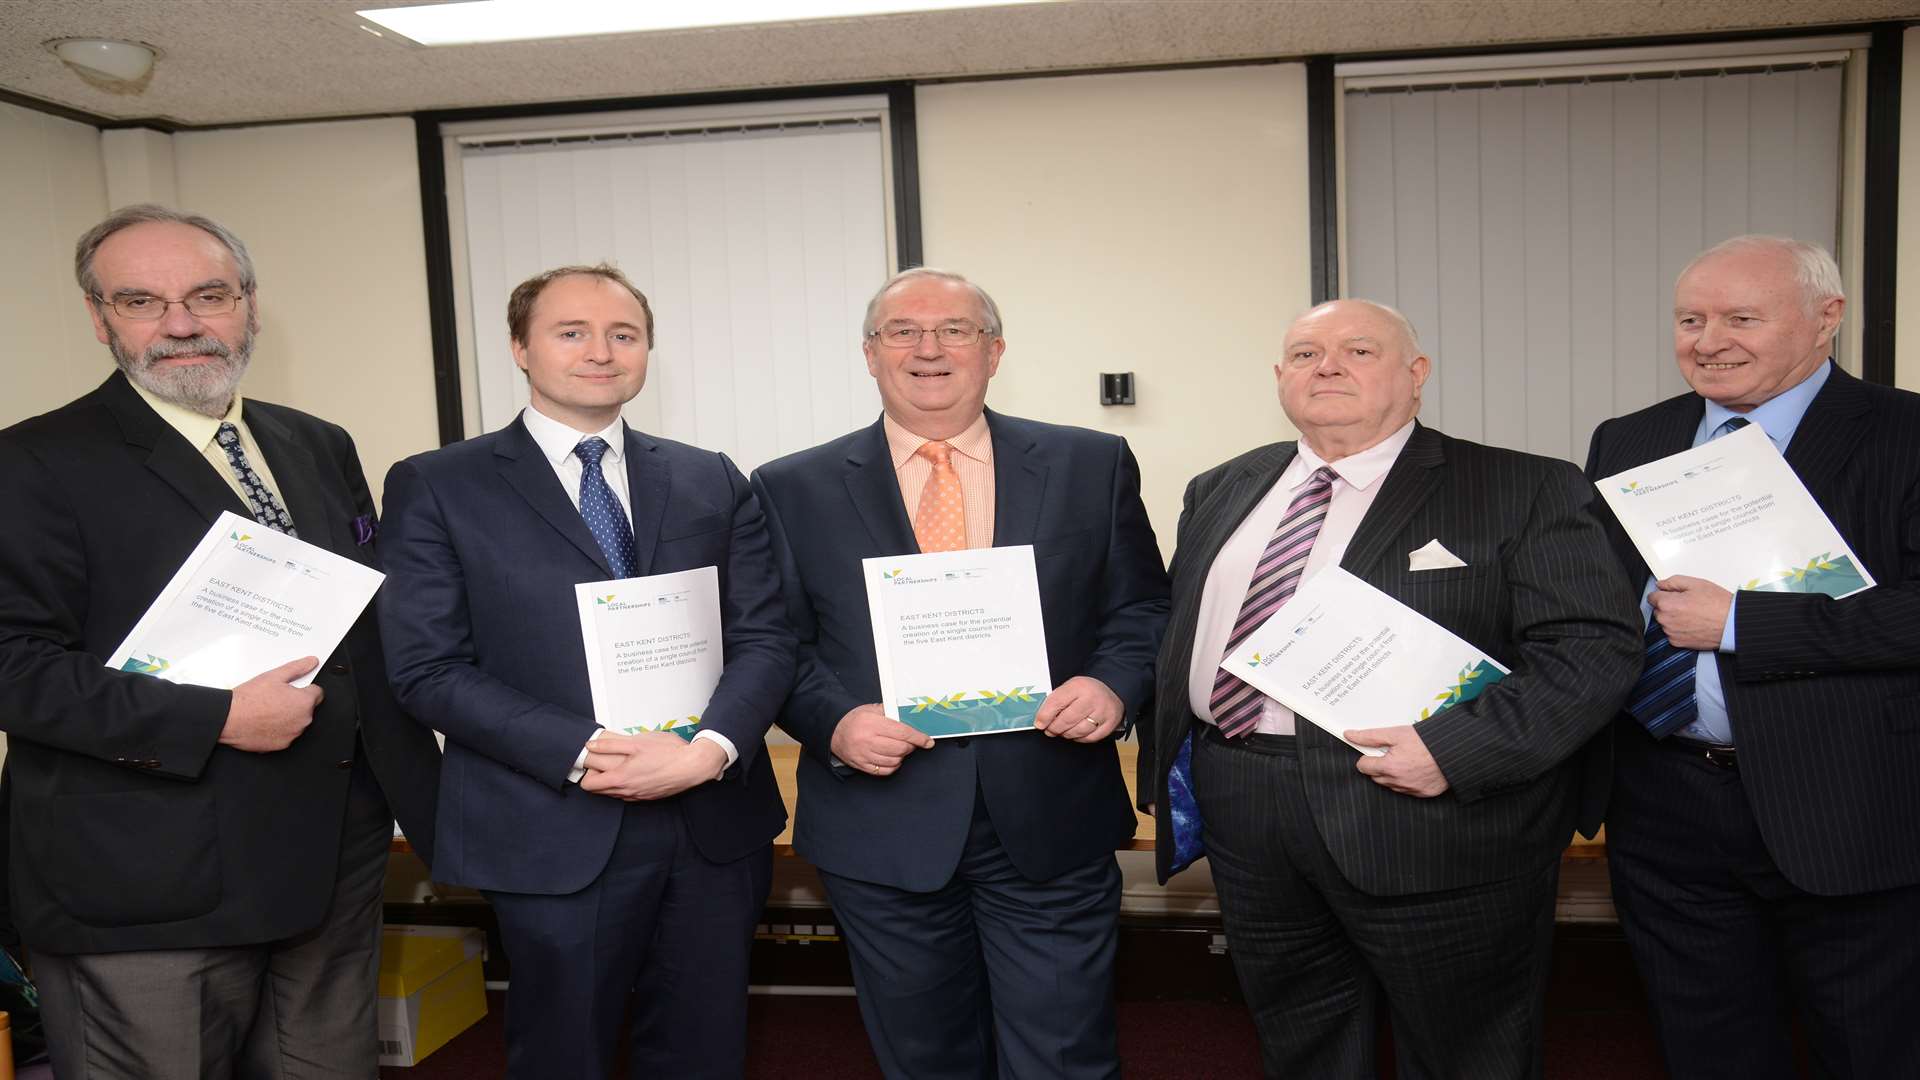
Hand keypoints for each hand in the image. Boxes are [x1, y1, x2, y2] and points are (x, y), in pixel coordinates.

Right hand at [221, 657, 322, 752]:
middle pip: (307, 709)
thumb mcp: (275, 675)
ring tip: (268, 710)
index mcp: (304, 702)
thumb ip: (298, 668)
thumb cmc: (249, 699)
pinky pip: (286, 735)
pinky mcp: (283, 745)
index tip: (296, 690)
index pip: (317, 693)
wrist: (229, 719)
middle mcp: (303, 720)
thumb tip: (311, 662)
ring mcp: (293, 734)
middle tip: (276, 699)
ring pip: (297, 722)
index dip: (306, 689)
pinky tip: (266, 722)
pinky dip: (279, 729)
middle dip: (296, 703)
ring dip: (288, 717)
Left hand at [580, 731, 725, 799]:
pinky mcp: (649, 796)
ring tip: (622, 763)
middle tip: (604, 760)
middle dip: (598, 776)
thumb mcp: (637, 742)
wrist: (694, 766)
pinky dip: (627, 784)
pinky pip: (629, 794)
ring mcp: (639, 796)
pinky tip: (636, 770)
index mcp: (621, 778)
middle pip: (599, 791)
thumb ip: (611, 744)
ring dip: (613, 780)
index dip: (586, 772)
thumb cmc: (669, 753)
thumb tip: (591, 746)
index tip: (591, 762)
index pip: (589, 785)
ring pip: (614, 793)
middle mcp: (628, 792)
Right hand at [830, 704, 933, 776]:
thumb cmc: (855, 719)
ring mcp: (864, 754)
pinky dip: (893, 766)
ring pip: (894, 761)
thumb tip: (911, 718)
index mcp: (872, 723)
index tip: (927, 741)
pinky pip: (884, 771)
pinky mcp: (862, 765)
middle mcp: (868, 740)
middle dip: (910, 746)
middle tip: (910, 742)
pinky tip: (891, 758)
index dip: (918, 738)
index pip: (902, 732)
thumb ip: (891, 712)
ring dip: (901, 756)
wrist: (833, 731)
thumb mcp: (871, 709)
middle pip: (900, 748)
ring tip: (898, 748)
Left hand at [1033, 676, 1123, 742]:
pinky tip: (1075, 733)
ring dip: (1066, 734)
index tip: (1039, 723)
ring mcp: (1102, 712)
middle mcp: (1091, 699)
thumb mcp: (1070, 686)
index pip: (1057, 703)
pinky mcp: (1110, 724)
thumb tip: (1041, 717)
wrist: (1113, 688)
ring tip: (1062, 731)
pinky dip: (1079, 738)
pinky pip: (1090, 738)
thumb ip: (1057, 700)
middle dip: (1054, 728)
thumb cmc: (1087, 690)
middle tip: (1049, 730)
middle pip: (1067, 720)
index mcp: (1079, 686)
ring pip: (1078, 731)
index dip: (1045, 716)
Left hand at [1346, 726, 1449, 796]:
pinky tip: (1415, 768)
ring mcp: (1411, 790)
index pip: (1363, 766)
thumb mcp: (1396, 733)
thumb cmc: (1427, 741)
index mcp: (1389, 767)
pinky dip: (1407, 780)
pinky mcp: (1423, 794)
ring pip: (1391, 784)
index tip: (1374, 751)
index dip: (1367, 757)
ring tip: (1405, 759)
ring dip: (1392, 774)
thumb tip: (1350, 735)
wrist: (1455, 751)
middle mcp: (1398, 782)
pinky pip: (1407, 789)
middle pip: (1376, 777)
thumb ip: (1370, 736)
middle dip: (1379, 765)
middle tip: (1392, 753)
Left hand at [1648, 575, 1732, 650]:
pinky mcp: (1678, 643)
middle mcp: (1666, 620)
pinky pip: (1672, 633)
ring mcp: (1671, 633)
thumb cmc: (1718, 604)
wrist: (1732, 624)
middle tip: (1688, 604)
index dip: (1664, 594)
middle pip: (1659, 610)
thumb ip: (1673, 582)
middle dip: (1669, 606)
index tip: (1672, 594)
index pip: (1652, 597)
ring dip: (1674, 618)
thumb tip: (1661, 584)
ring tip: (1693, 614)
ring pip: (1666, 622)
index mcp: (1667, 604)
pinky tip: (1693, 624)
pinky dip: (1679, 629)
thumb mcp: (1696, 584)